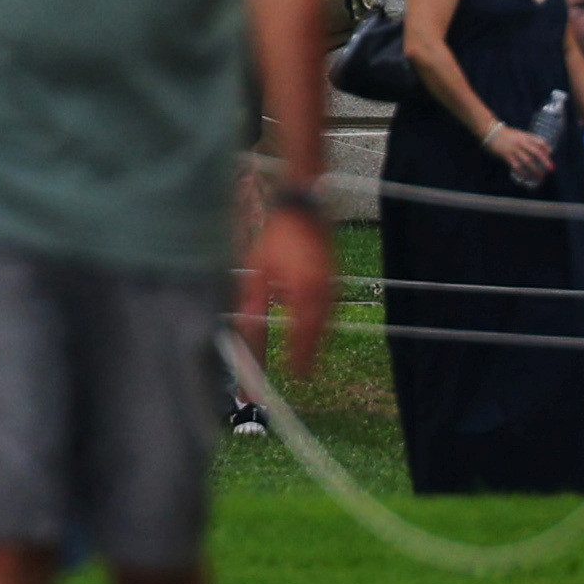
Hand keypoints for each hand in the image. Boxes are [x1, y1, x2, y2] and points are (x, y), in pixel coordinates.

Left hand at [243, 190, 336, 377]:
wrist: (304, 209)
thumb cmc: (277, 236)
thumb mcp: (258, 267)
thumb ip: (253, 298)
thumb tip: (247, 325)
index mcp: (302, 290)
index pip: (299, 335)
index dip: (296, 357)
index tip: (293, 373)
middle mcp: (321, 293)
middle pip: (316, 335)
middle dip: (308, 356)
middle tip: (300, 375)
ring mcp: (333, 287)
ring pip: (327, 325)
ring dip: (317, 344)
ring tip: (306, 362)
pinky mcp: (337, 282)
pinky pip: (331, 313)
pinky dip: (323, 328)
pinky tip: (314, 334)